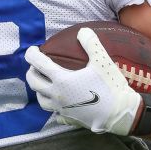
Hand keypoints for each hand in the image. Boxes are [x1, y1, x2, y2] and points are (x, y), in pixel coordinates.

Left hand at [25, 27, 141, 135]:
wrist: (119, 113)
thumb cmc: (110, 86)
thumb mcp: (102, 61)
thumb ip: (91, 44)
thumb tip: (82, 31)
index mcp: (61, 80)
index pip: (38, 64)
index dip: (32, 54)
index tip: (33, 49)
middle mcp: (57, 95)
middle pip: (34, 83)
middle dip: (31, 72)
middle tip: (35, 66)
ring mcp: (61, 109)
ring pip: (41, 100)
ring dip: (38, 90)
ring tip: (44, 84)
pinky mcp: (68, 118)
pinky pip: (55, 113)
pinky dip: (53, 106)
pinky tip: (59, 103)